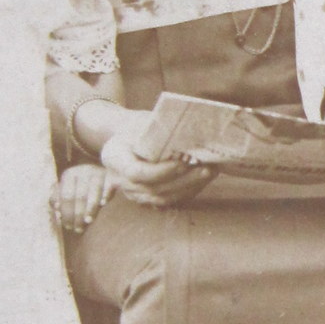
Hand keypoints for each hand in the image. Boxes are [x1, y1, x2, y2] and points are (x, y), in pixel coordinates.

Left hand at [54, 163, 116, 233]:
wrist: (97, 172)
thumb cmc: (77, 187)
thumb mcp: (64, 190)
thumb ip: (57, 200)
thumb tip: (57, 211)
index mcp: (69, 175)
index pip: (66, 196)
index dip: (66, 212)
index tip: (68, 226)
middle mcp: (84, 171)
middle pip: (80, 195)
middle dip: (78, 214)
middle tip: (78, 229)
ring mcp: (99, 172)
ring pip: (94, 191)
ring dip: (91, 207)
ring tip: (88, 221)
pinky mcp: (112, 175)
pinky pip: (109, 185)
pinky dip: (106, 194)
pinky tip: (103, 203)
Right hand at [98, 129, 216, 207]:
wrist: (126, 140)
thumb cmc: (136, 127)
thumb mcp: (142, 122)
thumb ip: (159, 130)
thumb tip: (189, 131)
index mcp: (114, 158)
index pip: (136, 173)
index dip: (161, 171)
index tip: (182, 162)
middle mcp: (120, 181)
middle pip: (152, 189)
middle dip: (182, 180)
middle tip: (205, 168)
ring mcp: (133, 193)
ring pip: (162, 198)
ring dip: (188, 187)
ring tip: (210, 173)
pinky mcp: (147, 199)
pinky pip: (168, 201)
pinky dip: (188, 191)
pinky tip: (204, 179)